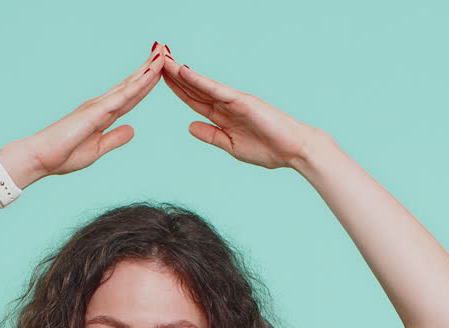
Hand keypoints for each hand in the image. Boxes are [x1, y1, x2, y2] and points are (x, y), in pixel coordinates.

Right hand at [4, 48, 164, 183]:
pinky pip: (121, 96)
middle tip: (164, 50)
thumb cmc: (64, 155)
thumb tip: (132, 130)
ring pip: (129, 86)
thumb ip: (114, 138)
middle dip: (148, 69)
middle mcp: (102, 105)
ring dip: (146, 70)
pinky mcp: (95, 111)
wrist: (42, 157)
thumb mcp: (97, 149)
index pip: (130, 97)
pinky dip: (136, 85)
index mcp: (103, 114)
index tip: (159, 70)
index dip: (145, 83)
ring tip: (162, 54)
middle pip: (132, 85)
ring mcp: (99, 106)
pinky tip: (148, 75)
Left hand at [160, 51, 316, 169]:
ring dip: (180, 71)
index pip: (193, 99)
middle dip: (173, 73)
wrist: (293, 150)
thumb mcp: (231, 146)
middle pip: (193, 87)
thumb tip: (189, 126)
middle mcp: (225, 104)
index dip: (176, 88)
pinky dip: (199, 80)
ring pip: (200, 84)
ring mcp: (233, 100)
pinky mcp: (242, 101)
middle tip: (154, 55)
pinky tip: (183, 71)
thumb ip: (211, 135)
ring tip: (162, 56)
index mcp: (222, 116)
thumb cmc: (268, 149)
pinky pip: (215, 89)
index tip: (158, 77)